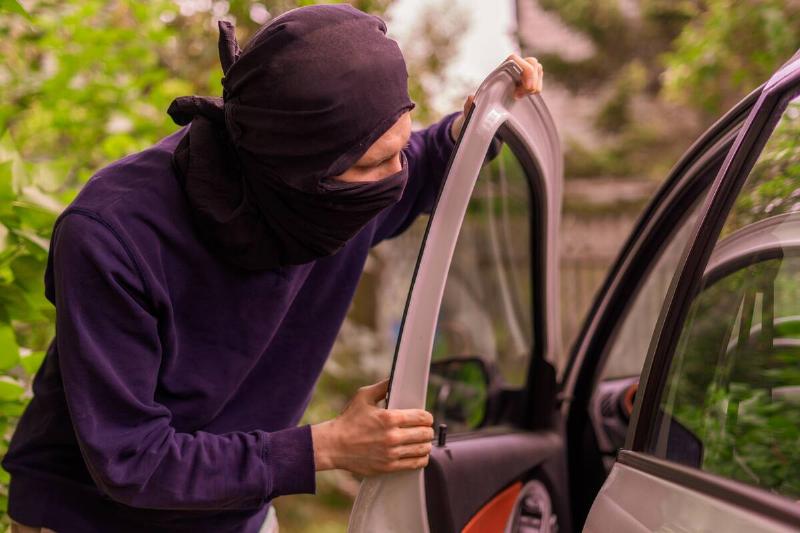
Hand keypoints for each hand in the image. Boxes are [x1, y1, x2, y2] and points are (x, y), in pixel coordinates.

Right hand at [310, 378, 434, 475]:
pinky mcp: (388, 467)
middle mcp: (393, 436)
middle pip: (425, 434)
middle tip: (425, 430)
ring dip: (426, 444)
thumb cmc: (348, 420)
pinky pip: (414, 464)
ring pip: (422, 450)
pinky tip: (419, 455)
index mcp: (389, 418)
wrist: (334, 445)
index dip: (427, 417)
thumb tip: (394, 379)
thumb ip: (382, 387)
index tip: (426, 418)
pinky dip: (420, 459)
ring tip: (423, 442)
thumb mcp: (363, 396)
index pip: (422, 418)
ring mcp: (391, 453)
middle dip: (428, 430)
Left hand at [450, 53, 543, 140]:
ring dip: (536, 83)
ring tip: (524, 96)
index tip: (525, 88)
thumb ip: (470, 106)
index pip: (515, 59)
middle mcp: (511, 71)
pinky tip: (527, 97)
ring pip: (537, 69)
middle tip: (524, 94)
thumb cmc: (478, 112)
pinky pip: (538, 79)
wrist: (482, 117)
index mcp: (498, 72)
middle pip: (531, 62)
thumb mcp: (471, 111)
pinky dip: (537, 87)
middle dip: (533, 78)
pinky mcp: (527, 85)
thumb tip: (471, 97)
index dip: (524, 70)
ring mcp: (520, 77)